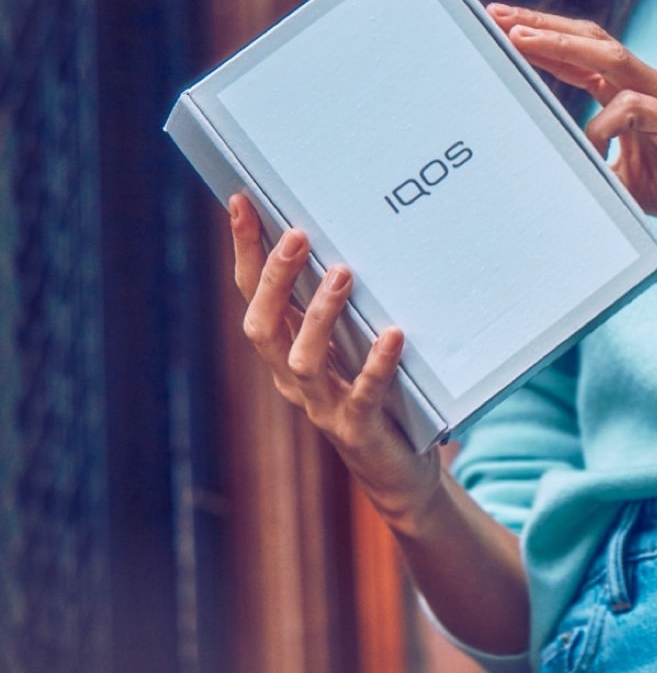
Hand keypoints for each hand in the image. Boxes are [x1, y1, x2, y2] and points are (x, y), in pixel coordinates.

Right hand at [229, 194, 441, 531]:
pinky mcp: (359, 429)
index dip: (245, 250)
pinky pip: (363, 395)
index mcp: (284, 351)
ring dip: (320, 316)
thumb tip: (342, 235)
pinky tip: (392, 335)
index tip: (243, 201)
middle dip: (275, 278)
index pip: (253, 294)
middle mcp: (292, 378)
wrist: (396, 472)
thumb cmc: (373, 392)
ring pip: (303, 361)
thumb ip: (338, 302)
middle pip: (264, 326)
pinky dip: (376, 365)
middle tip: (297, 235)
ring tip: (342, 274)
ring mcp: (322, 406)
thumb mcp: (350, 343)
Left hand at [488, 4, 656, 241]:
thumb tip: (553, 172)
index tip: (501, 29)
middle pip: (591, 41)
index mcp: (639, 97)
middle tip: (495, 15)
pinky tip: (590, 142)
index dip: (542, 40)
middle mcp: (654, 88)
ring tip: (520, 39)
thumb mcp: (636, 181)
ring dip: (562, 45)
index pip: (584, 57)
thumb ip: (599, 166)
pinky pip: (639, 112)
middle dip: (540, 26)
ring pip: (612, 59)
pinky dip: (608, 122)